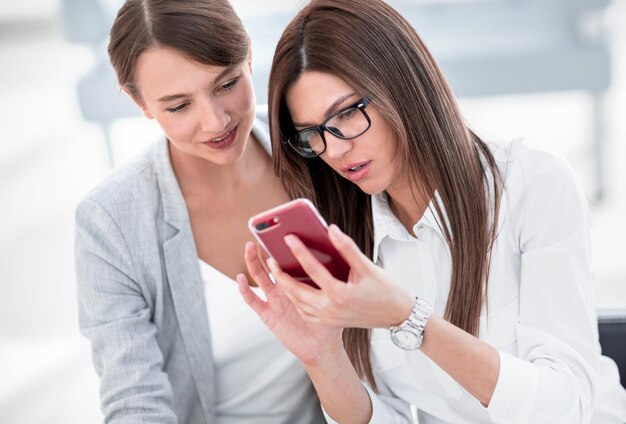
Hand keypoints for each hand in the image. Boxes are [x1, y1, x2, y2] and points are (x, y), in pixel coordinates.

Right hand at [237, 242, 342, 365]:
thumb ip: (327, 276)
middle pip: (269, 265)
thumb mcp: (329, 293)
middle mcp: (283, 288)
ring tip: (250, 248)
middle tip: (260, 236)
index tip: (279, 231)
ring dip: (253, 263)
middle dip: (263, 251)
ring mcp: (273, 300)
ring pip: (259, 278)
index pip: (287, 260)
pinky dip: (245, 290)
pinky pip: (253, 301)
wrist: (323, 346)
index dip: (281, 247)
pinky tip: (241, 278)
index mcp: (298, 281)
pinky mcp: (267, 314)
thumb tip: (333, 251)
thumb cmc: (329, 319)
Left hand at [269, 224, 414, 328]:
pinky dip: (296, 299)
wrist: (396, 316)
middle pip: (297, 291)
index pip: (313, 270)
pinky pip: (305, 311)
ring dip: (285, 288)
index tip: (288, 238)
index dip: (299, 251)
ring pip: (298, 303)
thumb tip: (331, 230)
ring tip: (277, 272)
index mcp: (340, 294)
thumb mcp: (368, 267)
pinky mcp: (329, 321)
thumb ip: (347, 248)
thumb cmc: (386, 291)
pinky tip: (293, 287)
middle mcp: (330, 309)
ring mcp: (328, 318)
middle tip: (271, 259)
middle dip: (281, 275)